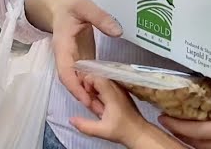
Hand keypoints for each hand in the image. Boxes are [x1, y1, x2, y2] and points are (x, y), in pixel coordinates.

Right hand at [27, 0, 122, 106]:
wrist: (59, 7)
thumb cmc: (70, 7)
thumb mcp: (84, 7)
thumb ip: (100, 17)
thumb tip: (117, 32)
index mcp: (63, 47)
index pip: (65, 71)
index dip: (74, 87)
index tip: (86, 99)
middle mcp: (65, 57)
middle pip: (71, 81)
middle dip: (83, 96)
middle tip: (100, 109)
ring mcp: (72, 60)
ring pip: (77, 81)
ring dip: (88, 94)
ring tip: (104, 106)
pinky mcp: (80, 59)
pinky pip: (84, 76)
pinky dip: (92, 85)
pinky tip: (104, 92)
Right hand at [71, 74, 185, 147]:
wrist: (139, 133)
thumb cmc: (123, 131)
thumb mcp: (101, 130)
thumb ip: (84, 125)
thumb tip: (71, 120)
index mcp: (112, 94)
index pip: (97, 76)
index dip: (87, 81)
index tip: (84, 91)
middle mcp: (117, 89)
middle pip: (100, 76)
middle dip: (90, 83)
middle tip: (87, 95)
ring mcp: (121, 90)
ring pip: (105, 80)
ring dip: (96, 86)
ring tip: (93, 98)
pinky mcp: (123, 93)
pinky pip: (110, 85)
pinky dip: (102, 89)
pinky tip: (100, 100)